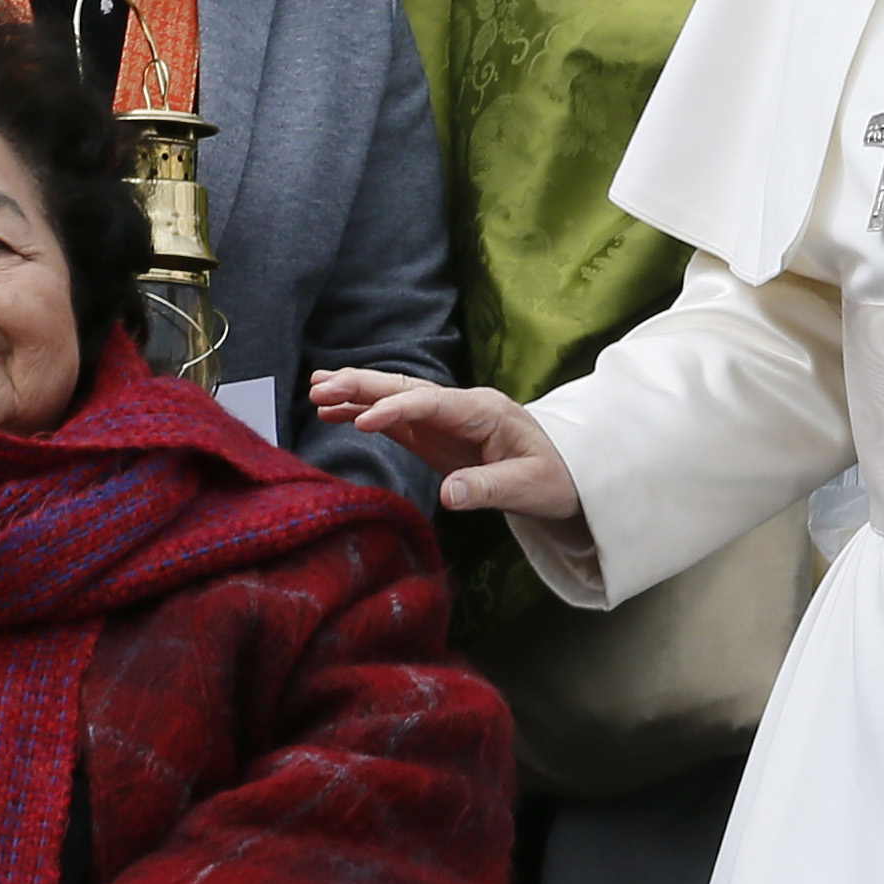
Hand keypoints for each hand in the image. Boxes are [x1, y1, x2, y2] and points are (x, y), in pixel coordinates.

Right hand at [309, 369, 585, 521]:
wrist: (567, 475)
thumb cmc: (554, 478)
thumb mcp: (527, 488)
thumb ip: (487, 489)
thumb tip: (447, 497)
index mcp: (483, 410)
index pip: (432, 401)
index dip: (396, 408)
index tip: (364, 422)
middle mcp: (459, 406)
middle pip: (405, 388)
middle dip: (363, 385)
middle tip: (320, 387)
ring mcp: (445, 418)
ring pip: (394, 398)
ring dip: (356, 394)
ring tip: (316, 393)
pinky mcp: (435, 435)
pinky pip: (394, 419)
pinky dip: (363, 413)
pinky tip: (334, 414)